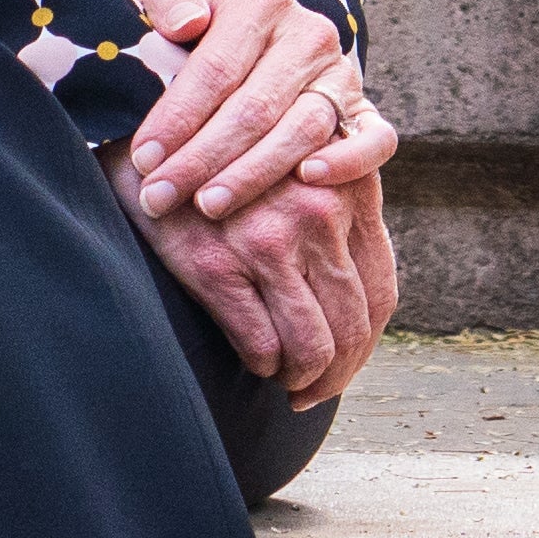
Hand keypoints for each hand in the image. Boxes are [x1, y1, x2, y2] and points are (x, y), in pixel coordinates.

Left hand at [122, 0, 389, 218]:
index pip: (216, 68)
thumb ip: (167, 0)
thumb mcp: (169, 2)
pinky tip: (307, 180)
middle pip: (255, 106)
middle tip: (159, 197)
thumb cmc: (195, 30)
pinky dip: (347, 161)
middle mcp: (308, 32)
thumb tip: (186, 25)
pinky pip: (373, 139)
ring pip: (304, 128)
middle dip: (202, 158)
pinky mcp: (364, 108)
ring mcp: (341, 72)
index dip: (177, 117)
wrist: (252, 39)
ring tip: (208, 206)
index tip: (144, 158)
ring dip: (253, 174)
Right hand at [126, 146, 400, 406]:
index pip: (381, 293)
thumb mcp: (306, 172)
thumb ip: (341, 223)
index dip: (366, 345)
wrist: (157, 146)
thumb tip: (362, 308)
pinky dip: (263, 367)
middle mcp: (317, 212)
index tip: (346, 364)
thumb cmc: (238, 167)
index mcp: (350, 189)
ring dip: (301, 380)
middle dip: (336, 375)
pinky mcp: (216, 265)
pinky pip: (261, 346)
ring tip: (286, 381)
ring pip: (311, 347)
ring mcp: (268, 240)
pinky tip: (255, 361)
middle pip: (352, 327)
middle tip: (313, 391)